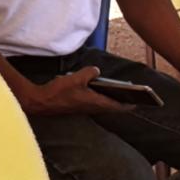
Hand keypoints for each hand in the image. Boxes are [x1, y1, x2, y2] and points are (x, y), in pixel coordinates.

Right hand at [18, 67, 133, 115]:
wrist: (41, 102)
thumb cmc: (59, 92)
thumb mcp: (76, 78)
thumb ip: (89, 73)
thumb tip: (96, 71)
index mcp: (95, 102)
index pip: (117, 106)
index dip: (128, 105)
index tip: (138, 103)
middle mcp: (92, 107)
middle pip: (111, 106)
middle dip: (121, 102)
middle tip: (130, 96)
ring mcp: (84, 108)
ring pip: (102, 104)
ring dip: (110, 99)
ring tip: (116, 91)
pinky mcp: (77, 106)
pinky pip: (93, 102)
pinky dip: (99, 98)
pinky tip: (96, 89)